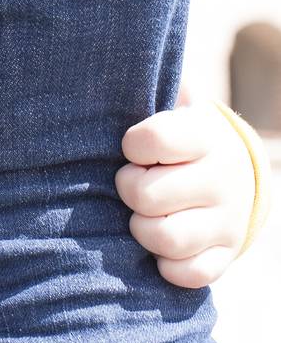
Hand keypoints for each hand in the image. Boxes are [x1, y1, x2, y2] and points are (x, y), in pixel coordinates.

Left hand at [115, 84, 257, 286]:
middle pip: (148, 195)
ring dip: (142, 228)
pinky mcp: (225, 256)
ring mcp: (227, 222)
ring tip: (142, 214)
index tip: (132, 146)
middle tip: (131, 182)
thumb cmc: (178, 139)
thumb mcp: (170, 107)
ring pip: (166, 238)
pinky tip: (160, 244)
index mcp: (205, 135)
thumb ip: (144, 89)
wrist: (233, 174)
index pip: (153, 139)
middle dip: (129, 189)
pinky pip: (187, 274)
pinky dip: (165, 264)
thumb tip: (108, 68)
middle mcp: (223, 179)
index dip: (132, 145)